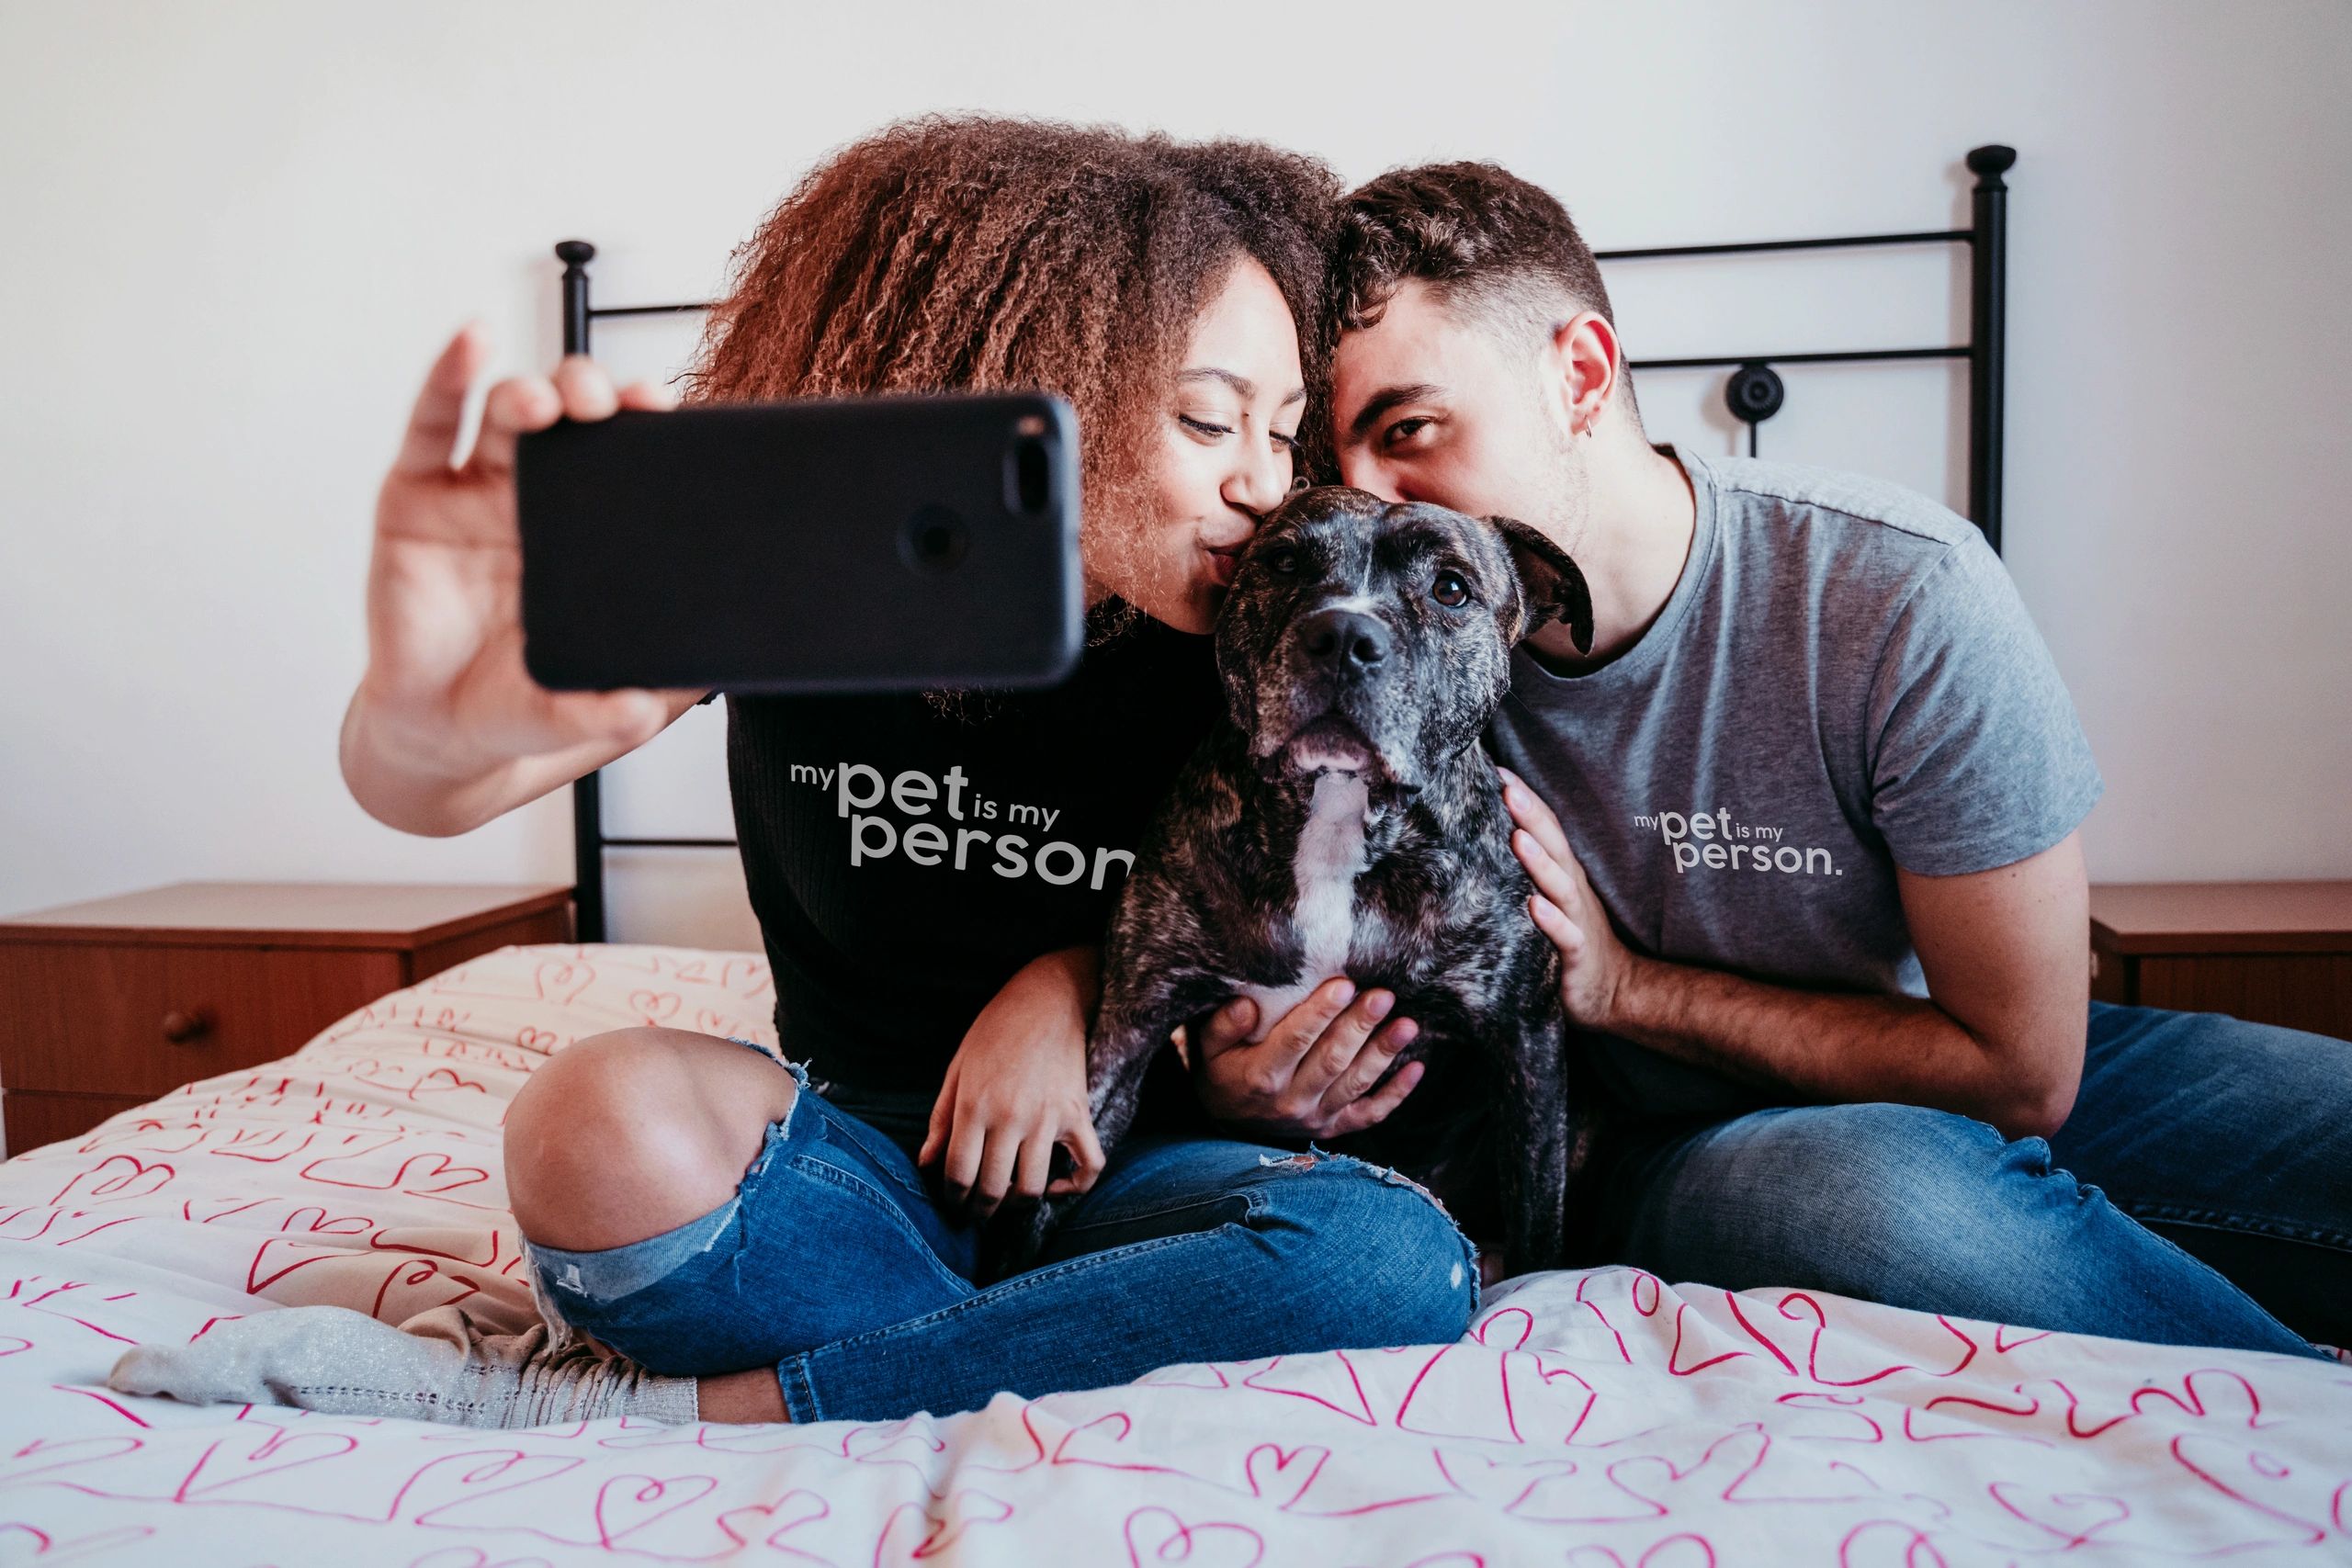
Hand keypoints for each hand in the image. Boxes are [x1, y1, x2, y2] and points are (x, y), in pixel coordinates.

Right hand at [357, 326, 701, 787]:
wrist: (436, 734)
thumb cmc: (515, 704)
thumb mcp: (577, 712)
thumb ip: (613, 710)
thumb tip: (645, 706)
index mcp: (592, 536)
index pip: (624, 461)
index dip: (643, 427)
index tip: (662, 411)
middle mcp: (536, 501)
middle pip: (569, 421)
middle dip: (590, 394)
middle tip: (606, 402)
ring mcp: (474, 493)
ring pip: (506, 414)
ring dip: (530, 392)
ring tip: (545, 404)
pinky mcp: (415, 497)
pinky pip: (431, 425)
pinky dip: (448, 376)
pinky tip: (469, 344)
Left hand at [919, 947, 1107, 1221]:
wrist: (1049, 997)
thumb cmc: (996, 1030)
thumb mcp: (958, 1068)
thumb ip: (940, 1118)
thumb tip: (925, 1163)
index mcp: (974, 1105)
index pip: (958, 1173)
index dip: (953, 1198)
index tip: (954, 1204)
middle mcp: (1010, 1116)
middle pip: (993, 1188)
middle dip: (982, 1211)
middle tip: (978, 1214)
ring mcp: (1048, 1118)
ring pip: (1034, 1187)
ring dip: (1019, 1204)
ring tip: (1010, 1201)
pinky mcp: (1079, 1114)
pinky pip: (1087, 1165)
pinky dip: (1075, 1187)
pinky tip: (1057, 1186)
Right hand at [1185, 979, 1423, 1138]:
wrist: (1225, 1120)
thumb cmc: (1220, 1068)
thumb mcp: (1206, 1047)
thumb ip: (1222, 1025)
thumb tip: (1246, 1005)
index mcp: (1260, 1076)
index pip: (1294, 1041)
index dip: (1320, 1013)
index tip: (1343, 984)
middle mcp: (1290, 1101)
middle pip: (1331, 1060)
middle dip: (1359, 1026)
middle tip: (1383, 995)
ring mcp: (1314, 1116)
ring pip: (1355, 1083)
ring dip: (1383, 1053)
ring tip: (1407, 1024)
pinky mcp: (1333, 1127)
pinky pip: (1368, 1114)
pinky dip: (1395, 1095)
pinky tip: (1417, 1068)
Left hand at [1499, 766, 1636, 1030]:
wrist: (1613, 990)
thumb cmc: (1570, 938)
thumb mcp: (1548, 898)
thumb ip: (1525, 869)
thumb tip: (1488, 837)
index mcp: (1562, 873)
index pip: (1544, 829)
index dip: (1524, 799)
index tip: (1495, 769)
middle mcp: (1570, 889)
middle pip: (1552, 846)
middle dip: (1530, 815)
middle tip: (1505, 787)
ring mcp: (1577, 919)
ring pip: (1559, 886)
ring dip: (1539, 861)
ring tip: (1517, 837)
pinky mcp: (1578, 954)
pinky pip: (1566, 935)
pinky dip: (1551, 920)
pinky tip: (1534, 906)